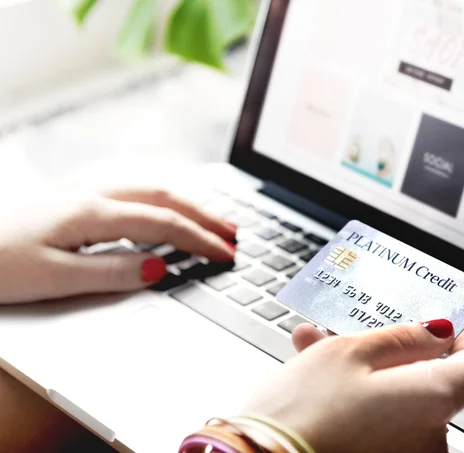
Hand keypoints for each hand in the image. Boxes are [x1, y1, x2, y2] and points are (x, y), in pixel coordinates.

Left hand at [0, 187, 235, 303]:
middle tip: (235, 233)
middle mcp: (92, 194)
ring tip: (213, 217)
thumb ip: (110, 271)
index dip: (200, 239)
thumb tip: (160, 267)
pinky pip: (134, 188)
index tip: (227, 254)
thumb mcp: (53, 278)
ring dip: (187, 201)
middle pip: (165, 196)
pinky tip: (167, 204)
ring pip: (151, 186)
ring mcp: (84, 191)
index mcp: (92, 213)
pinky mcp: (76, 197)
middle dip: (205, 214)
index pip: (163, 223)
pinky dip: (163, 197)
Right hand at [243, 322, 463, 452]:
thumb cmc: (302, 415)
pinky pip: (384, 426)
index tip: (443, 325)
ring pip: (399, 402)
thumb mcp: (348, 354)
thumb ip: (402, 337)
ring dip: (366, 375)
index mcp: (433, 401)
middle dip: (391, 354)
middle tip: (353, 334)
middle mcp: (432, 438)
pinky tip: (320, 384)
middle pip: (431, 381)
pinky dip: (360, 404)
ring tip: (317, 351)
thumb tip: (439, 330)